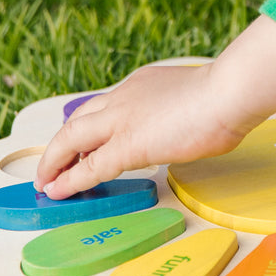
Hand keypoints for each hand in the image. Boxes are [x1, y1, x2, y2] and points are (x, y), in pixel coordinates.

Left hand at [35, 17, 275, 198]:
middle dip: (61, 144)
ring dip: (55, 161)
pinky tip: (58, 191)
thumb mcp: (199, 94)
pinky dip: (70, 179)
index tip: (85, 141)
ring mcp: (123, 120)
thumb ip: (185, 109)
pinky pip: (89, 166)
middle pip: (79, 119)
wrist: (229, 91)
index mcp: (144, 83)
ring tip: (46, 181)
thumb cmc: (229, 93)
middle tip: (53, 163)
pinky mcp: (127, 146)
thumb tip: (196, 122)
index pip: (106, 104)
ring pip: (72, 138)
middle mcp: (125, 97)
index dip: (90, 125)